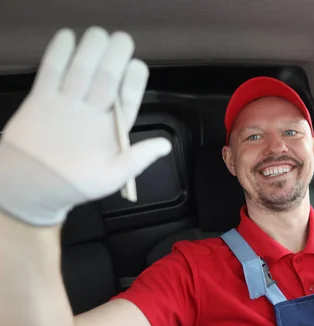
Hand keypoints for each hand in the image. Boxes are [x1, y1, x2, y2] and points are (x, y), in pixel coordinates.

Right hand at [0, 27, 171, 225]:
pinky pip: (51, 72)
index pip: (128, 97)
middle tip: (121, 40)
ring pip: (82, 71)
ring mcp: (68, 103)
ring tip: (98, 34)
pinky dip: (58, 55)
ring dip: (91, 51)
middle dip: (115, 58)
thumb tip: (165, 145)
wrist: (33, 187)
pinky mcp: (42, 100)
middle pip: (106, 78)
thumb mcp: (112, 177)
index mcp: (113, 128)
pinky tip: (67, 37)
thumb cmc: (77, 184)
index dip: (134, 81)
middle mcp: (93, 111)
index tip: (137, 65)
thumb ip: (137, 159)